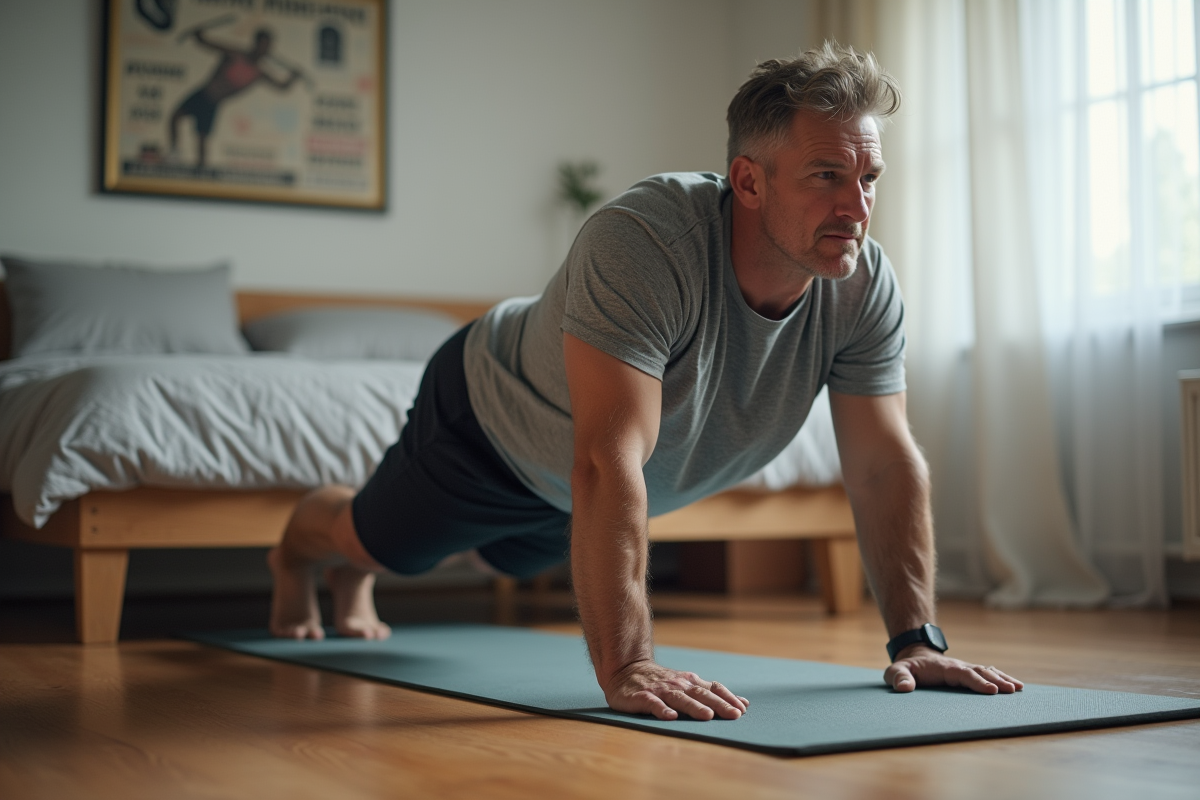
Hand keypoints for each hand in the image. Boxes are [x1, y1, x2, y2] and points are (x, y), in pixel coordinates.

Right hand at [603, 660, 748, 720]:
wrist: (626, 671)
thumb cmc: (661, 682)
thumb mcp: (686, 684)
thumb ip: (710, 693)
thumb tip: (743, 704)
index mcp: (690, 682)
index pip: (713, 689)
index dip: (728, 698)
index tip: (743, 709)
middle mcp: (678, 684)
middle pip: (701, 694)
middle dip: (719, 705)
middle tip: (734, 715)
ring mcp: (660, 690)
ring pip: (680, 698)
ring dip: (694, 707)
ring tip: (707, 716)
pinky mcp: (642, 697)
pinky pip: (653, 704)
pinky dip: (662, 709)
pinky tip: (670, 717)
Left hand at [884, 645, 1023, 694]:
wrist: (914, 656)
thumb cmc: (906, 668)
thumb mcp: (896, 671)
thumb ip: (898, 677)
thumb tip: (904, 688)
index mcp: (944, 668)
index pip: (963, 674)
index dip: (977, 681)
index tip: (991, 690)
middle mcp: (958, 666)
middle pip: (979, 671)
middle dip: (996, 680)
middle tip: (1011, 690)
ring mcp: (965, 669)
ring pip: (987, 671)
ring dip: (1002, 678)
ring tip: (1018, 688)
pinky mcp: (969, 673)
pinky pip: (987, 673)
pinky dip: (1001, 678)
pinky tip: (1016, 686)